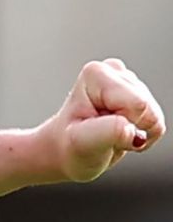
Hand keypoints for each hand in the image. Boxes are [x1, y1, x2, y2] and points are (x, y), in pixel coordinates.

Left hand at [37, 59, 163, 182]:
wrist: (66, 151)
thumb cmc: (70, 146)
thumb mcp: (82, 143)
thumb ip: (108, 132)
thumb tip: (132, 130)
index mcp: (97, 74)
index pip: (137, 104)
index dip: (124, 125)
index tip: (99, 130)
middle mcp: (113, 70)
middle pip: (148, 107)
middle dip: (131, 128)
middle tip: (104, 133)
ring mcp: (127, 81)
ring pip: (154, 115)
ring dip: (135, 130)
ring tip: (109, 131)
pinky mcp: (138, 93)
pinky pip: (156, 119)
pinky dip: (141, 131)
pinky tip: (120, 130)